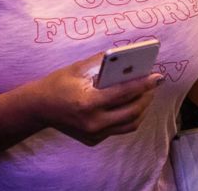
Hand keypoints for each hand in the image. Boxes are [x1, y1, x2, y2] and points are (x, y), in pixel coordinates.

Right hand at [31, 52, 162, 145]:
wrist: (39, 107)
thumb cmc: (59, 83)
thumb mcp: (78, 68)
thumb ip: (103, 63)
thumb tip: (128, 59)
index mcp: (88, 102)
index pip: (124, 92)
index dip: (144, 83)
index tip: (158, 76)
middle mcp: (93, 122)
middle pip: (132, 111)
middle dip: (147, 97)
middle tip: (153, 84)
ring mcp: (94, 134)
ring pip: (130, 124)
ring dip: (142, 109)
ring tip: (146, 94)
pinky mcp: (94, 140)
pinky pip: (119, 128)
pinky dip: (129, 116)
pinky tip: (132, 103)